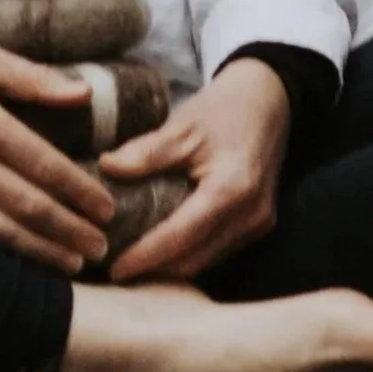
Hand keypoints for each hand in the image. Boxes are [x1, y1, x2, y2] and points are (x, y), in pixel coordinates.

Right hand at [0, 42, 117, 274]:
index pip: (43, 166)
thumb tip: (85, 93)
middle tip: (100, 246)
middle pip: (26, 206)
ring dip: (40, 250)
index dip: (79, 191)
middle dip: (68, 230)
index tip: (107, 208)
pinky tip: (25, 260)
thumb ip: (35, 78)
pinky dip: (1, 250)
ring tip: (73, 262)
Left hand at [100, 56, 290, 282]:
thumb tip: (104, 169)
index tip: (113, 268)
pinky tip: (161, 249)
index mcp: (231, 190)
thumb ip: (145, 153)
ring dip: (170, 267)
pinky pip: (217, 251)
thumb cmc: (224, 110)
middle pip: (193, 260)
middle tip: (114, 269)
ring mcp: (258, 224)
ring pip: (205, 261)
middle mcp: (249, 216)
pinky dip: (188, 254)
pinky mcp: (257, 226)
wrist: (268, 101)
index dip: (144, 257)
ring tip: (133, 262)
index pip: (180, 237)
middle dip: (153, 270)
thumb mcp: (181, 127)